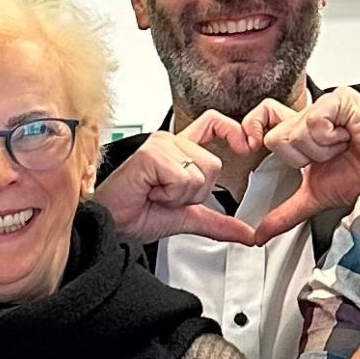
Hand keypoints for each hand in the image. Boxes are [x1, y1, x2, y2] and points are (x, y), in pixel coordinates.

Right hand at [95, 117, 256, 244]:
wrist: (112, 225)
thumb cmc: (136, 215)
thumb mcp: (187, 218)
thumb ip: (218, 222)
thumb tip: (247, 234)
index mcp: (178, 152)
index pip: (213, 124)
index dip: (233, 131)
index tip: (246, 147)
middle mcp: (169, 143)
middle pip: (214, 163)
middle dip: (196, 192)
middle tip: (167, 196)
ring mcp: (159, 146)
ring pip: (201, 172)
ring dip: (181, 195)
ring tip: (156, 194)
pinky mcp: (151, 155)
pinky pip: (183, 178)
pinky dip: (170, 195)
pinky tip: (150, 192)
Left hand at [245, 88, 359, 243]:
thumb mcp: (315, 196)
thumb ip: (285, 213)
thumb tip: (260, 235)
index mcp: (297, 132)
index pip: (260, 118)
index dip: (250, 130)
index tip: (248, 148)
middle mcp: (306, 115)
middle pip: (274, 136)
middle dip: (302, 158)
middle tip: (328, 157)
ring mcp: (322, 105)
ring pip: (294, 131)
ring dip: (320, 150)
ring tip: (341, 147)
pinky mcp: (337, 99)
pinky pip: (315, 121)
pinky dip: (331, 138)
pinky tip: (348, 138)